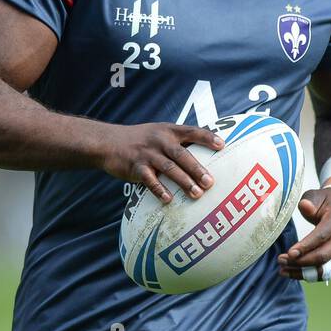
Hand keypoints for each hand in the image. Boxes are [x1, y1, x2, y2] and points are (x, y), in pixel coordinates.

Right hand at [100, 123, 224, 203]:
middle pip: (182, 155)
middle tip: (210, 182)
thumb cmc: (141, 140)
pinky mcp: (135, 167)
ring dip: (184, 182)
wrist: (108, 142)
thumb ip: (179, 142)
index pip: (192, 131)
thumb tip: (205, 156)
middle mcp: (160, 140)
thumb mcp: (159, 133)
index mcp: (169, 131)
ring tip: (197, 194)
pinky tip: (168, 199)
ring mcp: (147, 154)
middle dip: (197, 169)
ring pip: (169, 168)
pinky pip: (149, 180)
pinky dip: (159, 190)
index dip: (207, 138)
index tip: (222, 146)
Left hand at [278, 188, 330, 279]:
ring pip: (325, 269)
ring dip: (303, 273)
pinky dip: (309, 276)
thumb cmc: (325, 201)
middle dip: (301, 261)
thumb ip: (310, 201)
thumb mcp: (317, 196)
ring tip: (283, 271)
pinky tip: (293, 274)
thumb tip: (305, 206)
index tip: (289, 253)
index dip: (306, 246)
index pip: (322, 236)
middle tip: (281, 260)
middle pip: (323, 256)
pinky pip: (325, 273)